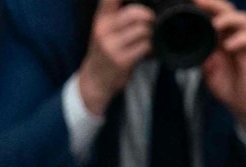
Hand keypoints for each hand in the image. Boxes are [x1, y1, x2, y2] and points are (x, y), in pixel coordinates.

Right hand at [77, 0, 153, 115]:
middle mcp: (104, 31)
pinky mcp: (122, 61)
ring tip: (145, 38)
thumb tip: (141, 6)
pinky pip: (145, 46)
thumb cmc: (104, 51)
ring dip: (150, 34)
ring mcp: (112, 47)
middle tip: (150, 21)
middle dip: (148, 16)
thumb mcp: (104, 29)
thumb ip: (115, 14)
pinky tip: (144, 50)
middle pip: (134, 13)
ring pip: (143, 30)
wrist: (95, 80)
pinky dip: (149, 47)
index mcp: (101, 19)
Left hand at [194, 0, 245, 134]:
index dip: (204, 5)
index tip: (189, 1)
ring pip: (243, 19)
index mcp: (220, 35)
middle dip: (214, 4)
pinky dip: (239, 40)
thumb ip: (199, 54)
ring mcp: (243, 43)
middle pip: (228, 9)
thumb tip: (187, 46)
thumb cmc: (224, 82)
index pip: (214, 13)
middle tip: (198, 2)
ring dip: (228, 19)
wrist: (240, 101)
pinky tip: (227, 47)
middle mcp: (233, 35)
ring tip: (215, 25)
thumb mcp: (205, 67)